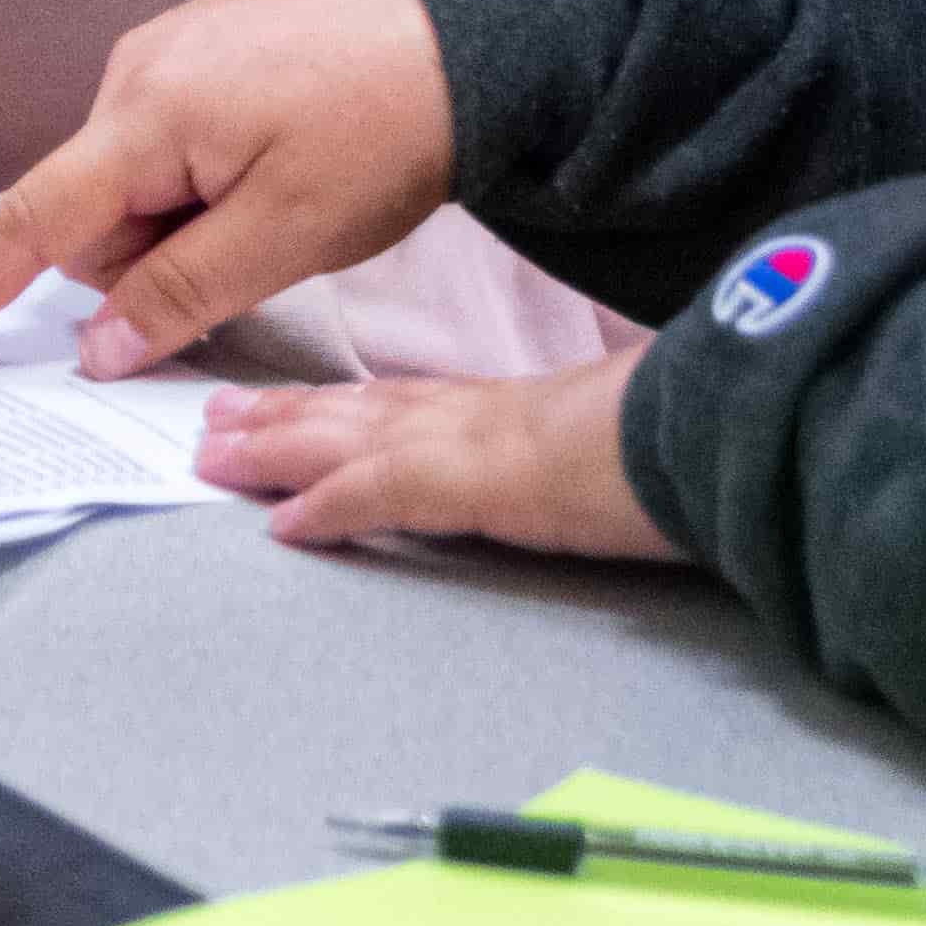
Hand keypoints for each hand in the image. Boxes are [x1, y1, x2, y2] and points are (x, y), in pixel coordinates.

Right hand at [0, 0, 456, 376]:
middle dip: (153, 264)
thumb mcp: (291, 233)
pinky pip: (176, 143)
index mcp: (146, 117)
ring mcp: (174, 49)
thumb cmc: (392, 119)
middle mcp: (137, 71)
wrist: (479, 10)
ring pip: (141, 187)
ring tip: (296, 195)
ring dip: (192, 223)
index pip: (29, 224)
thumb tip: (95, 350)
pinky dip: (214, 180)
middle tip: (264, 249)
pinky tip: (292, 163)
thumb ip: (182, 295)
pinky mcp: (212, 43)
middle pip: (96, 220)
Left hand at [191, 348, 681, 558]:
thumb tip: (581, 469)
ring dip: (275, 447)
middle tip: (213, 419)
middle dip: (280, 416)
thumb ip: (579, 451)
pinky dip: (328, 504)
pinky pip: (382, 492)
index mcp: (506, 411)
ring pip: (346, 438)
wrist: (712, 427)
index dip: (335, 403)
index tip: (286, 402)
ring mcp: (470, 442)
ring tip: (215, 455)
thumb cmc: (679, 436)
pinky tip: (283, 523)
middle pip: (355, 410)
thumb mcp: (613, 437)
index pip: (400, 402)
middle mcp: (475, 416)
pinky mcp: (476, 478)